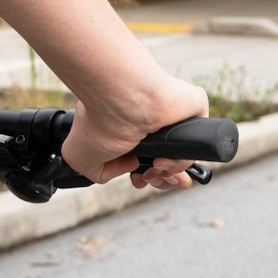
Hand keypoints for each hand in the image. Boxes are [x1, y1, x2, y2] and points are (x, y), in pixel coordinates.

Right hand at [61, 71, 210, 191]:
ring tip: (155, 169)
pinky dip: (181, 162)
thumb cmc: (99, 118)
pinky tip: (164, 160)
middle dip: (160, 180)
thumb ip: (99, 172)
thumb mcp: (80, 156)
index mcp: (132, 130)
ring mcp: (176, 118)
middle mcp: (155, 124)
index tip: (139, 180)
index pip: (149, 160)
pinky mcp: (194, 110)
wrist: (121, 97)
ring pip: (184, 159)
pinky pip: (197, 146)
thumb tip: (131, 168)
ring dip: (169, 176)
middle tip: (148, 178)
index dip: (147, 177)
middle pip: (170, 164)